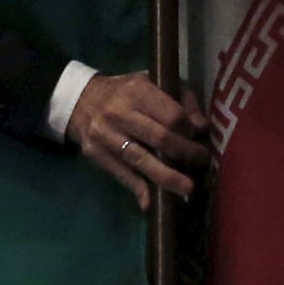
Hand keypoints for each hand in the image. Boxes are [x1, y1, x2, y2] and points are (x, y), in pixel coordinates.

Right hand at [66, 72, 210, 209]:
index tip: (200, 137)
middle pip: (160, 138)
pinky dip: (139, 190)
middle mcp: (119, 112)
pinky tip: (151, 202)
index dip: (190, 130)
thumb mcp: (153, 82)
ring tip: (188, 189)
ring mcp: (105, 135)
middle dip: (186, 153)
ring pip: (141, 160)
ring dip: (167, 177)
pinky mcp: (96, 153)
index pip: (172, 115)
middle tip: (203, 162)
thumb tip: (201, 128)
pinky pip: (122, 174)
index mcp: (137, 90)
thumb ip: (181, 98)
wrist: (80, 100)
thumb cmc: (125, 92)